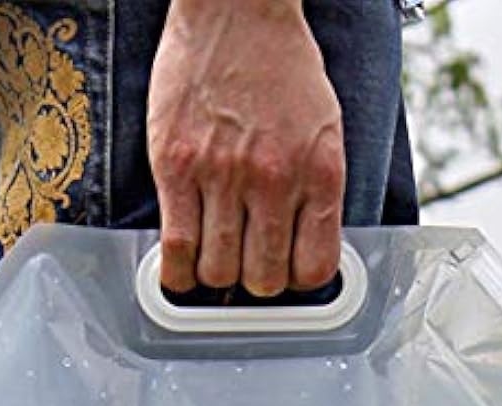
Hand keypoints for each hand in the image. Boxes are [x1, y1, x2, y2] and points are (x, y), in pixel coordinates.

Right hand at [147, 0, 345, 296]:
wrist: (235, 8)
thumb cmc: (281, 67)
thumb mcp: (325, 130)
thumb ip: (317, 192)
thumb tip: (303, 249)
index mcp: (319, 174)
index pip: (314, 270)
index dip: (297, 283)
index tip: (285, 275)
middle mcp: (274, 180)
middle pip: (264, 280)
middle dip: (255, 283)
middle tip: (246, 267)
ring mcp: (223, 175)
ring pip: (219, 271)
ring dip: (217, 277)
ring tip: (215, 260)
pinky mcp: (176, 167)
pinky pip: (176, 247)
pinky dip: (178, 273)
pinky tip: (180, 271)